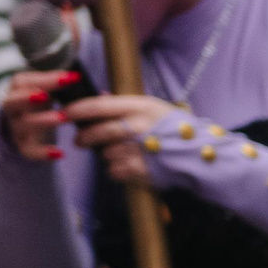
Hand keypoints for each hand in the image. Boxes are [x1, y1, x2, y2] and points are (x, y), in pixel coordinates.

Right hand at [0, 70, 83, 162]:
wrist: (27, 128)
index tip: (69, 78)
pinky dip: (42, 152)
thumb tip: (100, 92)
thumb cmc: (43, 103)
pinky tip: (60, 153)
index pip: (23, 81)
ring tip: (61, 118)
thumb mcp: (51, 92)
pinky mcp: (23, 146)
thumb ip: (68, 89)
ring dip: (41, 120)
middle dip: (27, 98)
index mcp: (19, 90)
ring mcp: (16, 128)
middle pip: (12, 102)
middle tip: (45, 96)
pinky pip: (28, 151)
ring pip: (22, 125)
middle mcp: (13, 108)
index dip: (44, 79)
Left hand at [65, 95, 183, 186]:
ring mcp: (140, 150)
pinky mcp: (142, 170)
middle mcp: (138, 127)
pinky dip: (118, 170)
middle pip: (98, 132)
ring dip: (108, 155)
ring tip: (122, 154)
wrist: (202, 156)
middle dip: (84, 137)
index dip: (77, 109)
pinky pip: (115, 171)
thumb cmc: (177, 130)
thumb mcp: (156, 108)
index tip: (66, 113)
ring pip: (106, 154)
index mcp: (141, 107)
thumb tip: (100, 96)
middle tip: (80, 141)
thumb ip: (126, 105)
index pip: (98, 106)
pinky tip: (130, 166)